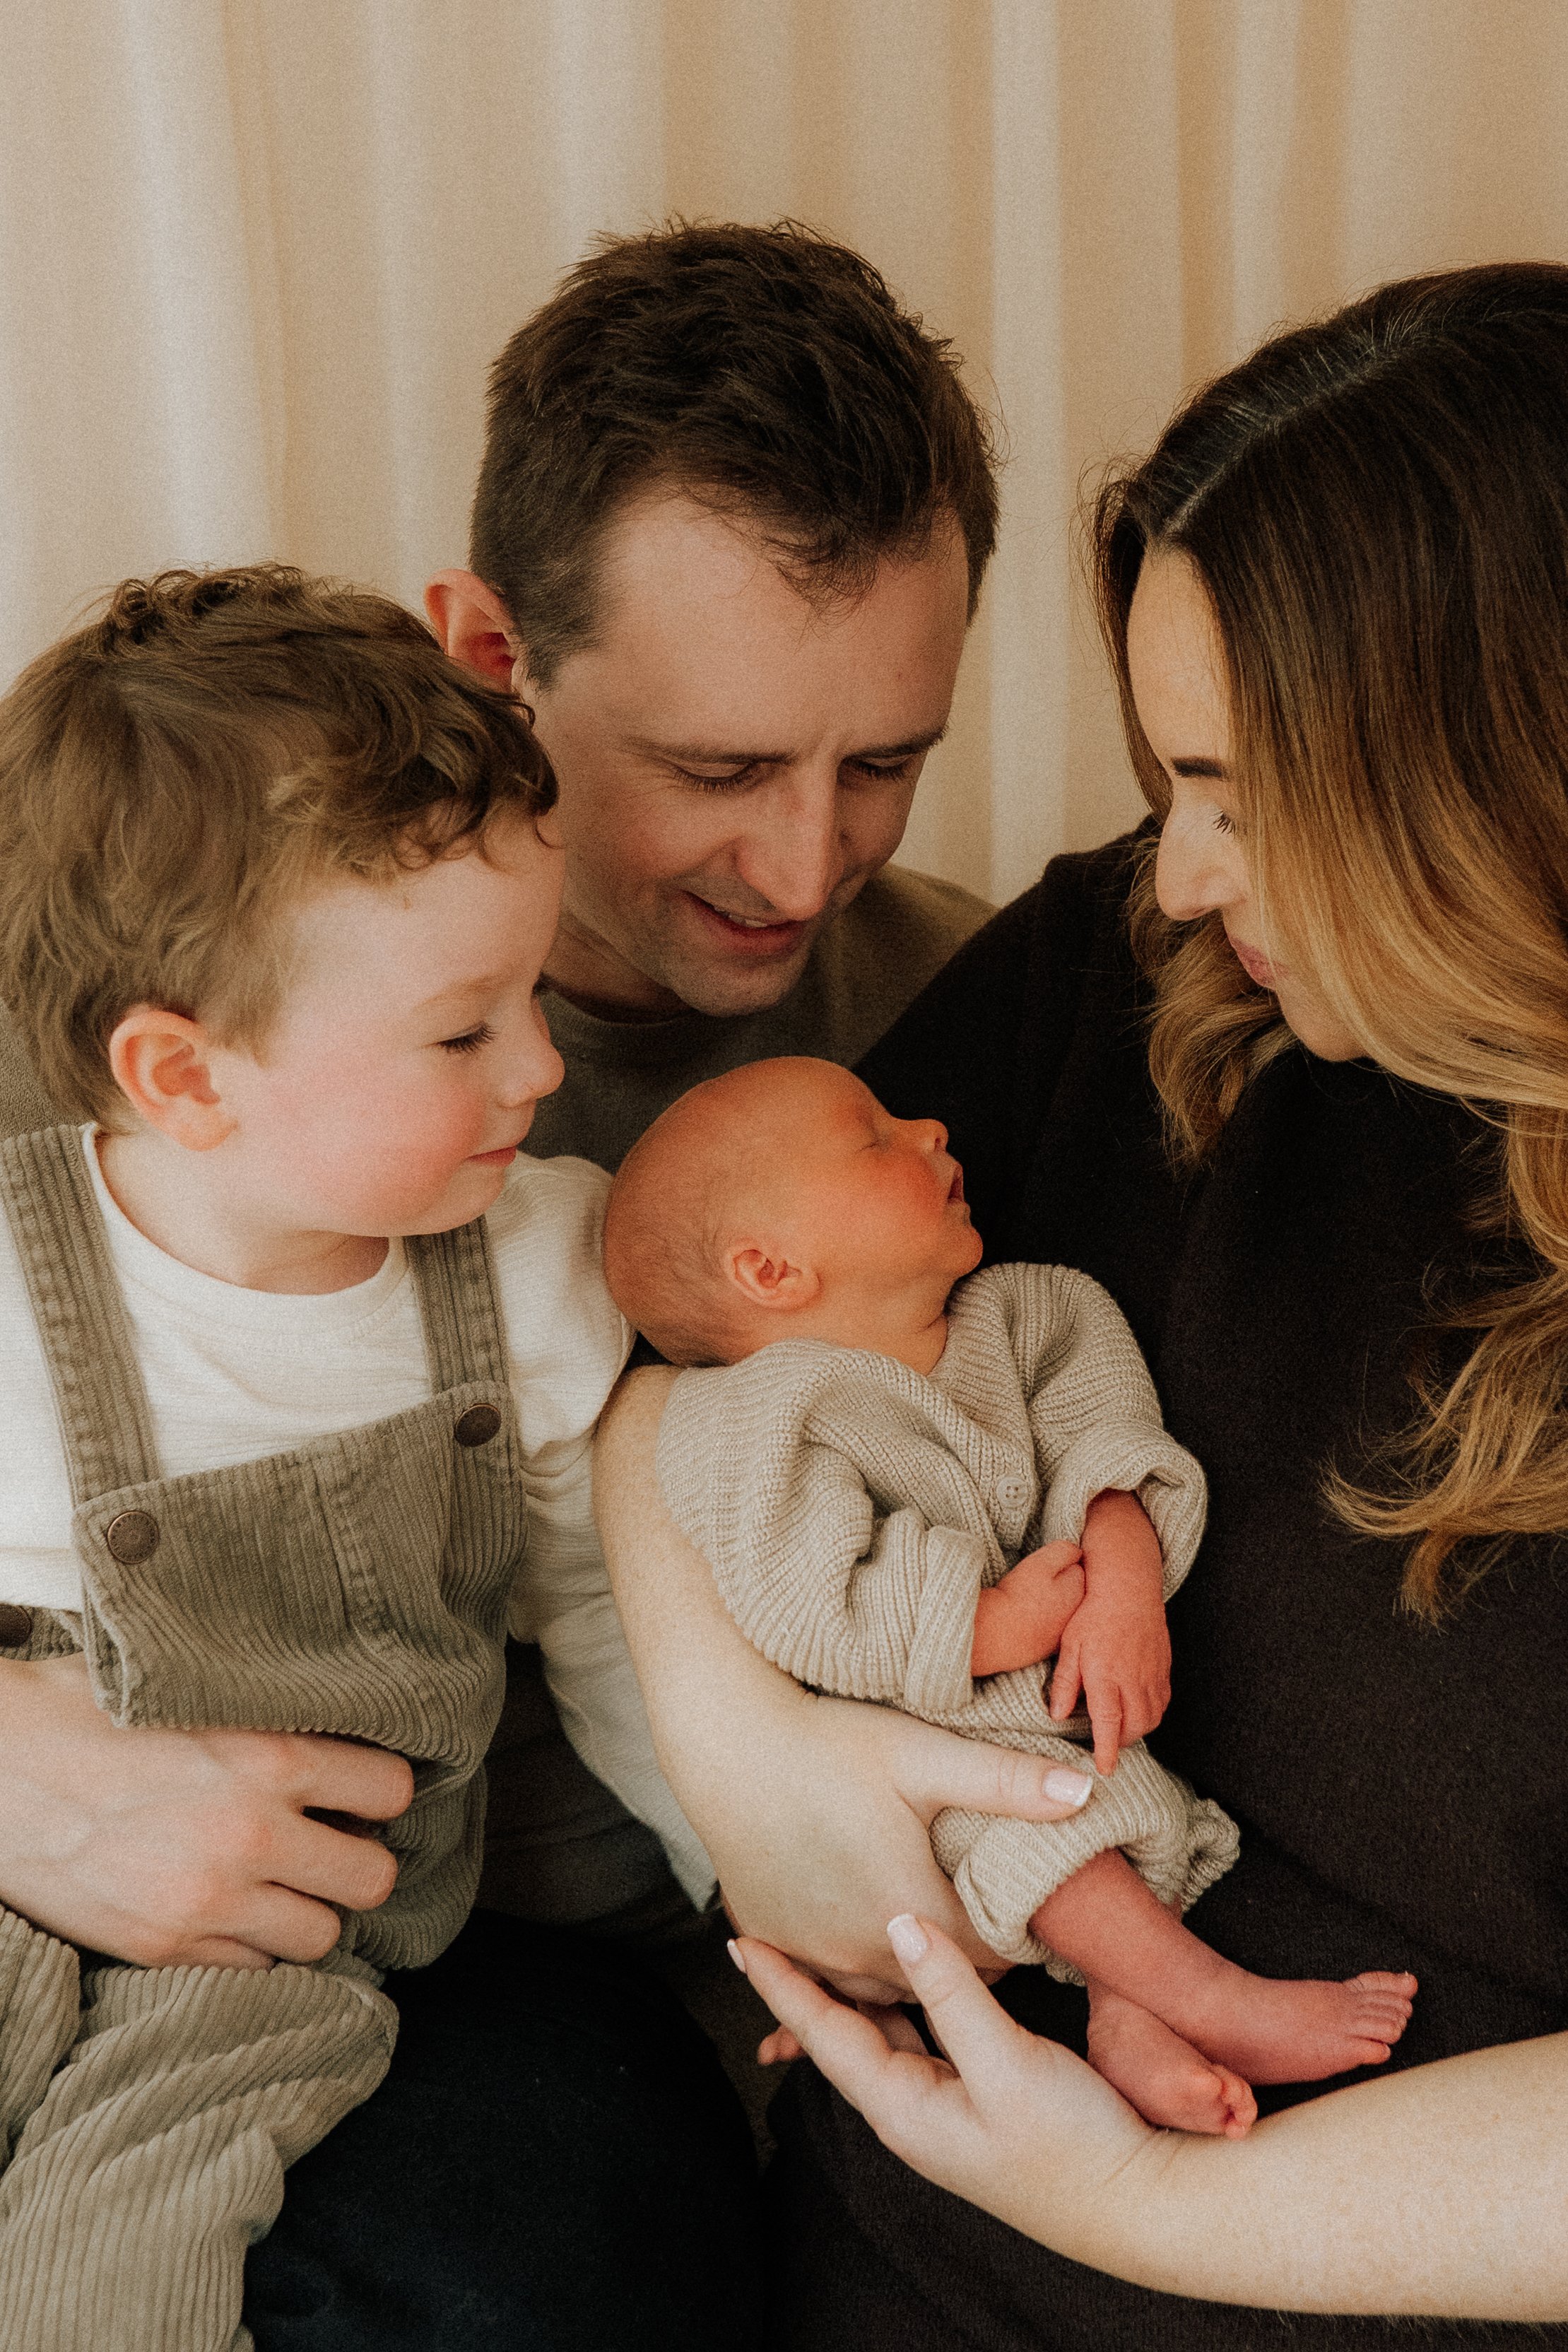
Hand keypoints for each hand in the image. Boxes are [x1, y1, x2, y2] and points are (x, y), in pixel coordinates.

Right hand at [0, 1651, 413, 1967]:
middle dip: (361, 1860)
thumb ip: (262, 1714)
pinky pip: (255, 1965)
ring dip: (312, 1908)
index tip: (364, 1790)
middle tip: (338, 1843)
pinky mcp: (165, 1944)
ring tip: (289, 1881)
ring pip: (322, 1935)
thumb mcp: (187, 1689)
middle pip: (373, 1877)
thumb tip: (327, 1715)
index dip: (382, 1790)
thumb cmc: (80, 1710)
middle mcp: (250, 1833)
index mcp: (266, 1756)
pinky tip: (235, 1905)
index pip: (389, 1789)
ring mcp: (208, 1898)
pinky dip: (256, 1941)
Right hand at [594, 1366, 1095, 2002]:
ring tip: (919, 1904)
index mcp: (909, 1912)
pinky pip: (826, 1969)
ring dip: (907, 1958)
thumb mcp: (924, 1755)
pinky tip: (857, 1908)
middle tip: (972, 1895)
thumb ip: (1008, 1782)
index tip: (1021, 1901)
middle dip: (962, 1948)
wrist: (726, 1742)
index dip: (1014, 1932)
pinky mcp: (771, 1939)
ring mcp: (809, 1952)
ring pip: (882, 1982)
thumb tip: (1089, 1789)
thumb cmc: (829, 1741)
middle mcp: (859, 1951)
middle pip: (938, 1977)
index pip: (993, 1959)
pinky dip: (849, 1952)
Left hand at [737, 1914, 1158, 2247]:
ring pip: (881, 2036)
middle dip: (805, 1986)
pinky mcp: (979, 2100)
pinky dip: (903, 2001)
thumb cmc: (1073, 2145)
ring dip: (853, 1991)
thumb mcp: (1008, 2063)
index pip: (823, 2035)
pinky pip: (921, 2040)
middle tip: (770, 1929)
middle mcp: (911, 2111)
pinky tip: (906, 1973)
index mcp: (903, 2108)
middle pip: (840, 2037)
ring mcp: (944, 2109)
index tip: (737, 1940)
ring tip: (822, 1942)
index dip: (781, 1985)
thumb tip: (899, 1924)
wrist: (1138, 2204)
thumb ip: (950, 1994)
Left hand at [1049, 1489, 1169, 1773]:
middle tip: (1107, 1746)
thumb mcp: (1068, 1646)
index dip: (1107, 1752)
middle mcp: (1132, 1679)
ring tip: (1121, 1730)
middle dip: (1123, 1743)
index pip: (1108, 1725)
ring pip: (1152, 1717)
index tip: (1105, 1770)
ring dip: (1138, 1730)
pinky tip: (1138, 1710)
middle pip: (1135, 1727)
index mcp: (1105, 1675)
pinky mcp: (1164, 1666)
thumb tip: (1057, 1715)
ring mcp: (1151, 1673)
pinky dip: (1152, 1712)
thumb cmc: (1091, 1613)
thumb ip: (1064, 1683)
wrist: (1127, 1586)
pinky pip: (1163, 1700)